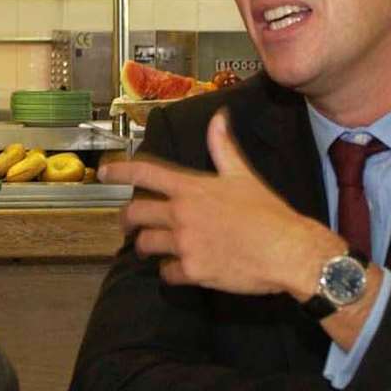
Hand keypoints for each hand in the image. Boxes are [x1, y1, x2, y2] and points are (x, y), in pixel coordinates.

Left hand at [98, 108, 339, 295]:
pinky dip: (169, 272)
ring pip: (146, 245)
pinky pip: (166, 274)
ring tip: (151, 249)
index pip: (146, 172)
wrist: (287, 250)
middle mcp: (181, 214)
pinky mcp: (192, 270)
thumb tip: (219, 117)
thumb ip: (223, 147)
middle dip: (126, 220)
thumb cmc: (269, 213)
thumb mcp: (243, 175)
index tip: (104, 173)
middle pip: (135, 214)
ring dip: (145, 247)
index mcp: (191, 188)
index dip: (120, 171)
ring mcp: (184, 243)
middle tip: (128, 224)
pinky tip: (178, 270)